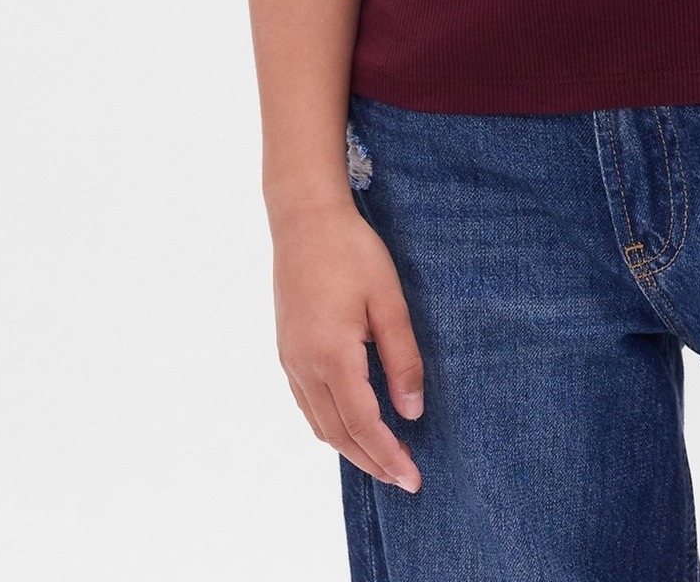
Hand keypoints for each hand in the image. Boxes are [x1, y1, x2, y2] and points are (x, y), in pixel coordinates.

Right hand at [270, 201, 426, 491]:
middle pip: (338, 434)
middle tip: (403, 479)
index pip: (364, 424)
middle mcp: (304, 366)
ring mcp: (291, 360)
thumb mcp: (388, 299)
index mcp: (332, 355)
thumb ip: (402, 357)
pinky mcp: (287, 350)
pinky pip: (308, 404)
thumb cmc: (352, 251)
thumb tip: (412, 411)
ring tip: (381, 460)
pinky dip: (331, 425)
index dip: (389, 456)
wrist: (305, 219)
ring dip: (350, 448)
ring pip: (319, 424)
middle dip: (371, 462)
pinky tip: (350, 424)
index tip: (413, 478)